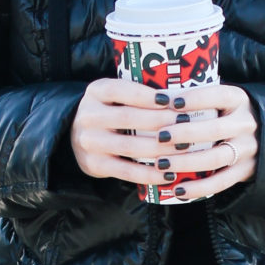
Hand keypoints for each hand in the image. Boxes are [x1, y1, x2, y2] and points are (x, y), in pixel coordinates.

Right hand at [69, 78, 259, 200]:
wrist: (76, 135)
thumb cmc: (111, 111)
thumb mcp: (115, 95)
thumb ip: (139, 93)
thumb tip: (186, 94)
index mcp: (96, 91)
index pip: (122, 90)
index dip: (147, 96)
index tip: (173, 100)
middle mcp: (89, 115)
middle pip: (129, 118)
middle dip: (161, 122)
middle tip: (187, 124)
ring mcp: (89, 142)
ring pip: (130, 146)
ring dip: (161, 149)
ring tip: (185, 148)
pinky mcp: (94, 165)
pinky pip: (126, 171)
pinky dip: (150, 174)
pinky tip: (170, 173)